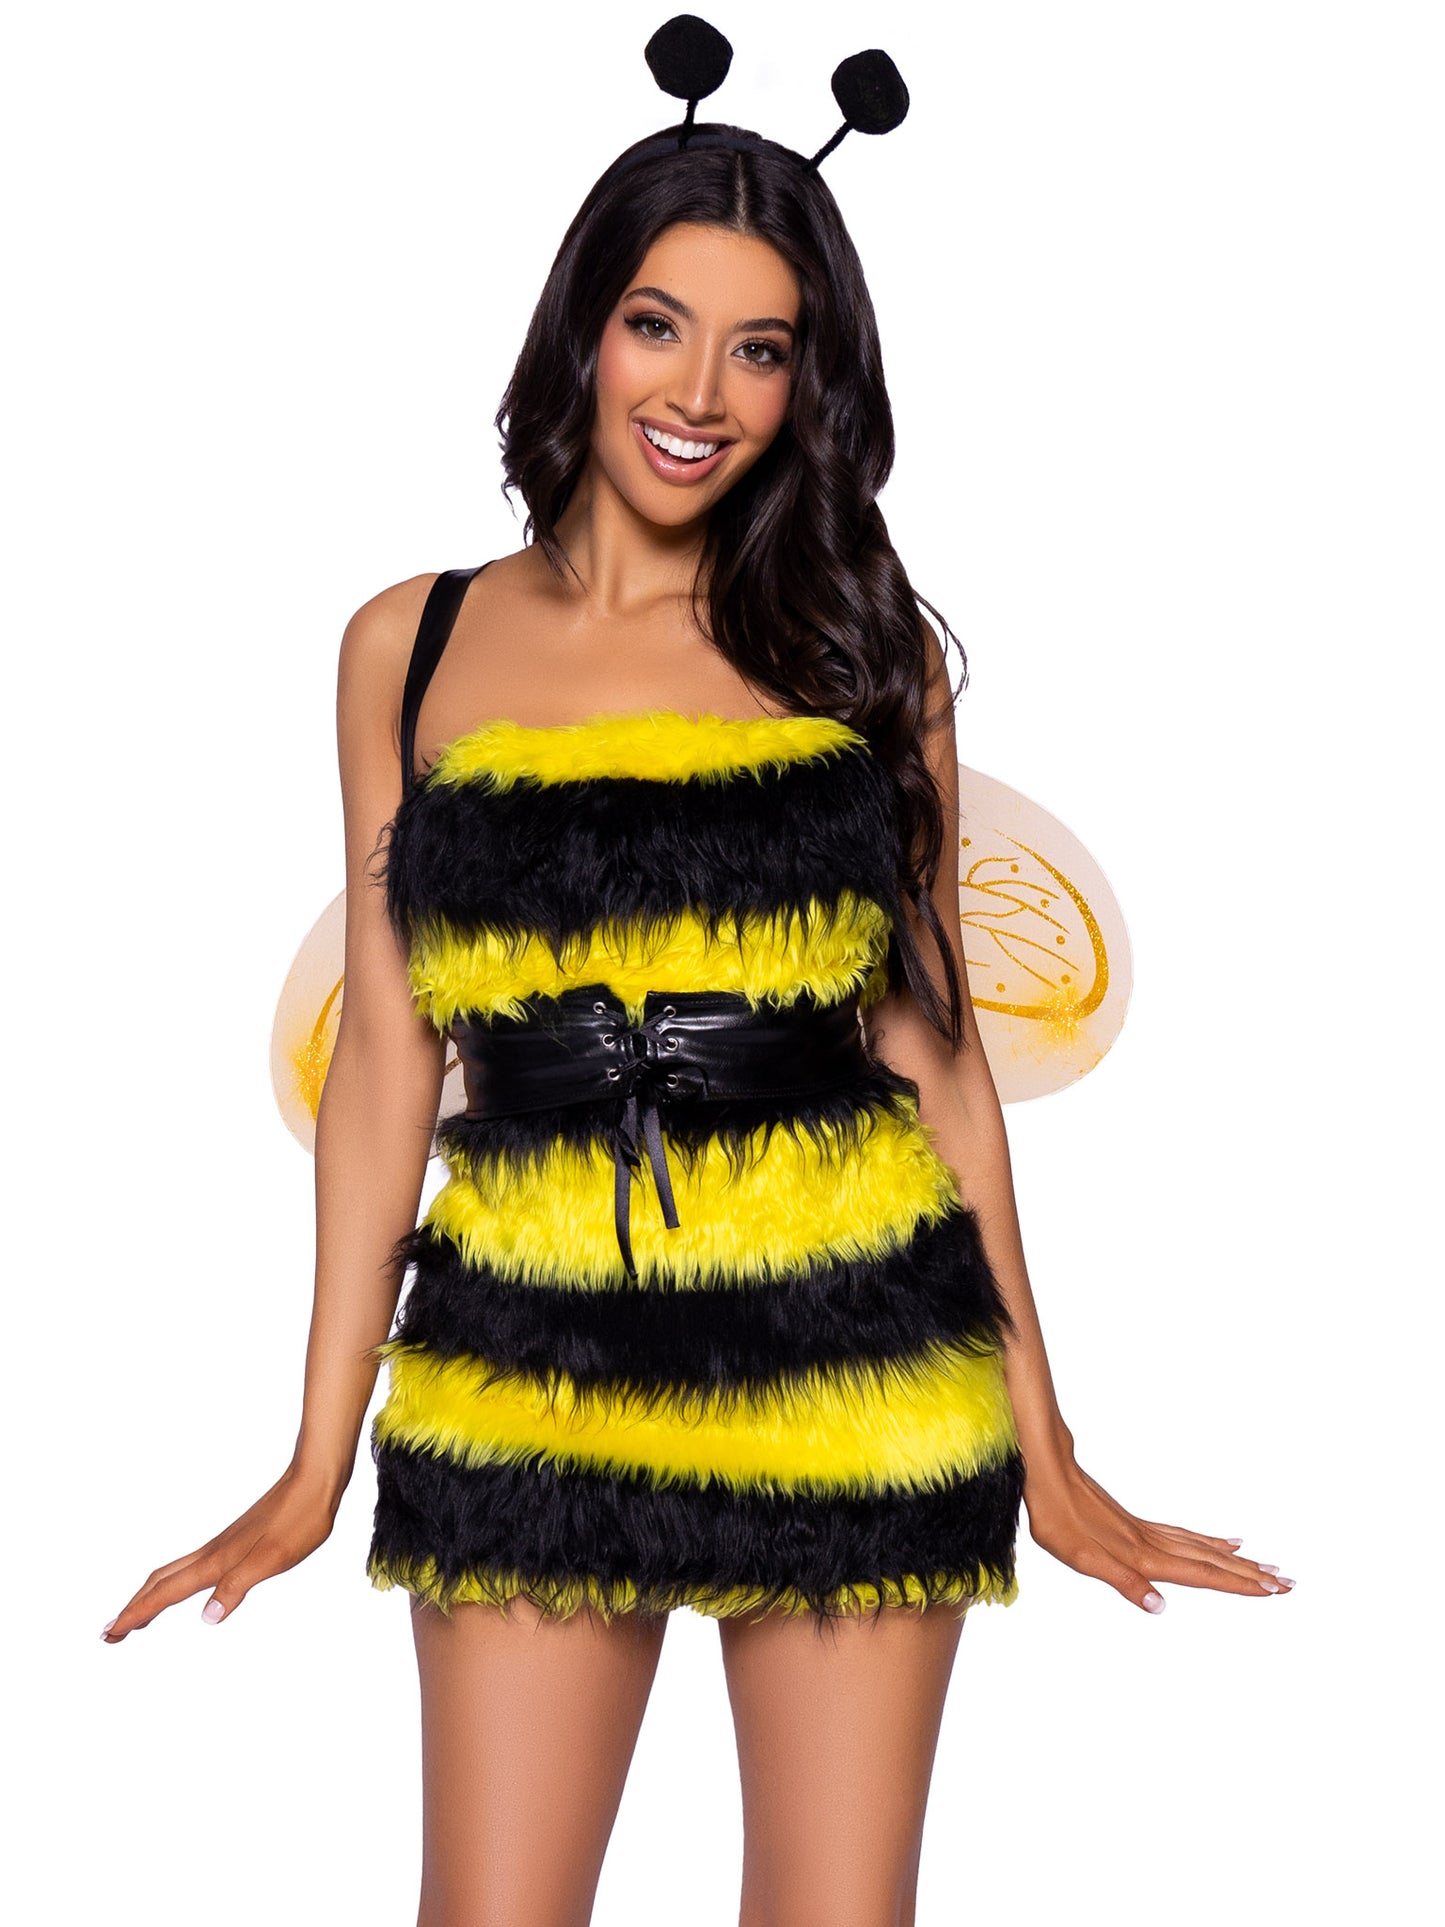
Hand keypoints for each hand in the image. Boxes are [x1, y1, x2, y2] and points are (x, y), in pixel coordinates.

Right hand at [99, 1462, 343, 1641]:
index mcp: (217, 1560)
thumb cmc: (299, 1519)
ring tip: (139, 1614)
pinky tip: (188, 1584)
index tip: (109, 1634)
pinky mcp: (237, 1539)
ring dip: (152, 1595)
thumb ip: (238, 1585)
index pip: (167, 1592)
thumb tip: (207, 1616)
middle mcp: (214, 1551)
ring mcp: (224, 1544)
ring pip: (175, 1572)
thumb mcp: (273, 1558)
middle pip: (161, 1581)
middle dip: (134, 1607)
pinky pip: (193, 1565)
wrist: (315, 1480)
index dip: (137, 1614)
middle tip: (110, 1632)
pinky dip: (176, 1581)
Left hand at [1023, 1454, 1295, 1611]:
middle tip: (1289, 1582)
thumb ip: (1124, 1582)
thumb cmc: (1057, 1517)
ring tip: (1267, 1566)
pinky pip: (1184, 1535)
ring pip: (1202, 1547)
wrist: (1047, 1470)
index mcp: (1143, 1556)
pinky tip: (1223, 1541)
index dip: (1237, 1584)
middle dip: (1250, 1574)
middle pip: (1212, 1561)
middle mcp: (1152, 1543)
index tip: (1274, 1590)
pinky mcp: (1135, 1523)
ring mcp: (1146, 1531)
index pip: (1201, 1575)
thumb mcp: (1082, 1557)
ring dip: (1236, 1560)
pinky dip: (1209, 1541)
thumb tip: (1162, 1607)